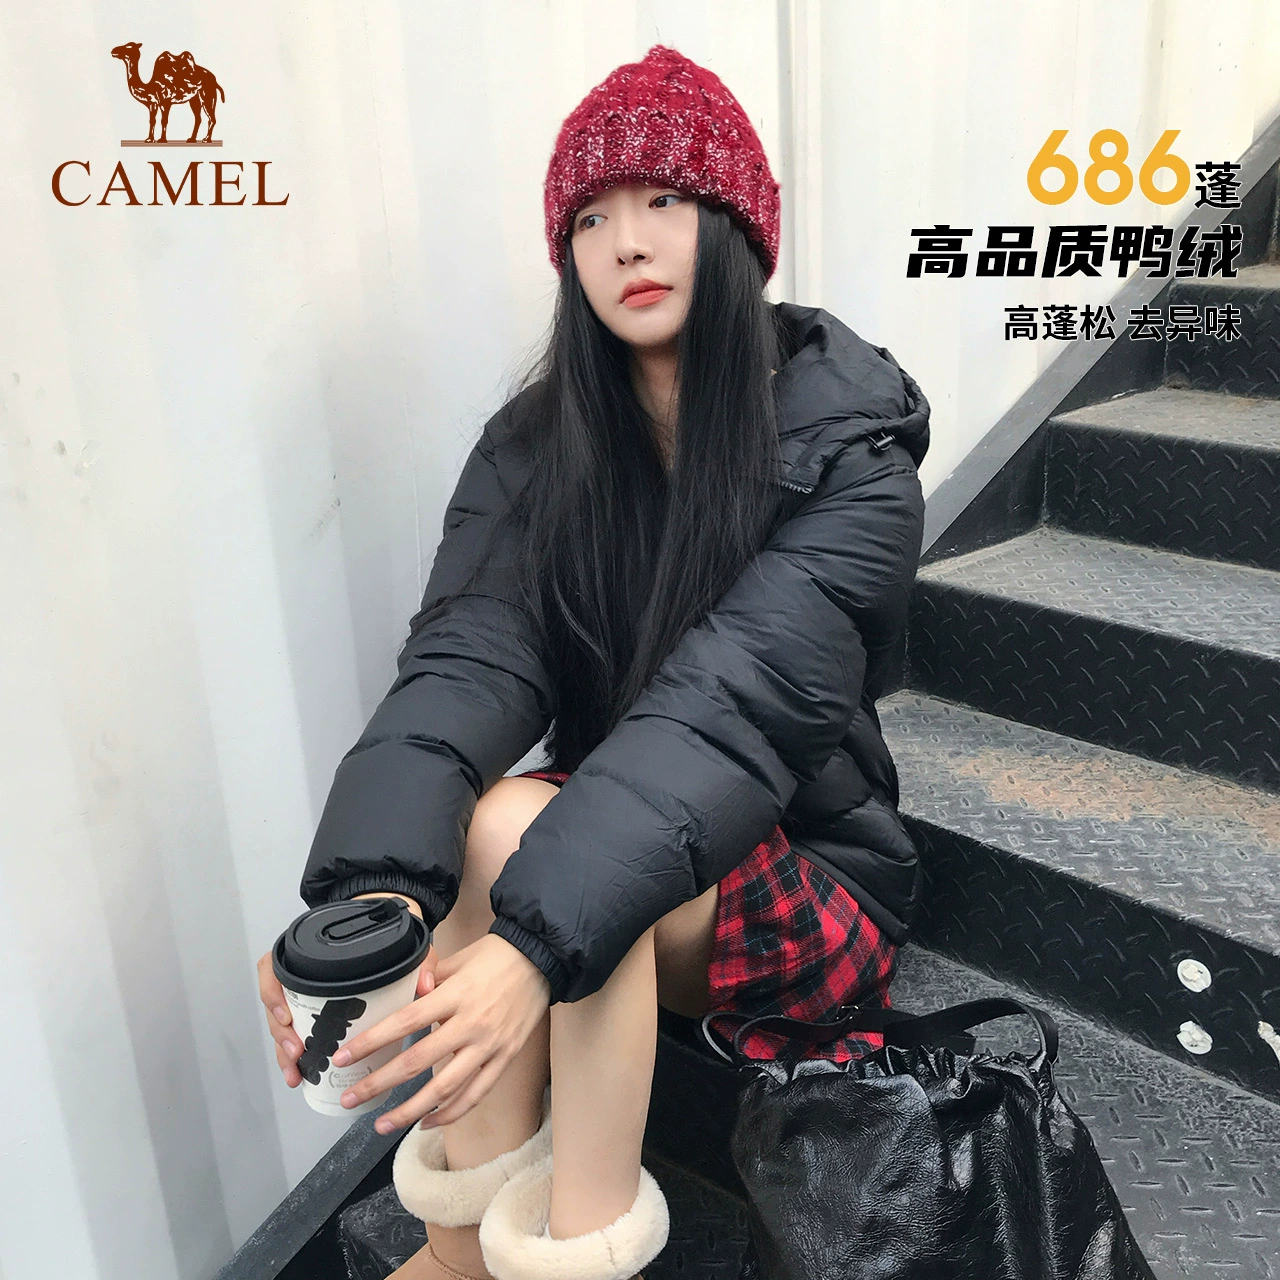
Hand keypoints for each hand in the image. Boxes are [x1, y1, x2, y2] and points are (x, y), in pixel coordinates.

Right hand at [258, 893, 433, 1089]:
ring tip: (296, 1073)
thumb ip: (418, 958)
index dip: (272, 993)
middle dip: (281, 1035)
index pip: (271, 967)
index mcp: (309, 951)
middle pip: (274, 1004)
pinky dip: (295, 1056)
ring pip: (280, 1024)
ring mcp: (302, 993)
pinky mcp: (311, 1012)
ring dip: (284, 1052)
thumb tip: (425, 985)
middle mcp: (299, 972)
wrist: (385, 928)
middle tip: (296, 1054)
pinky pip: (294, 1033)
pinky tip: (301, 1074)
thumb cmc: (385, 935)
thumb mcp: (403, 942)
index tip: (286, 1016)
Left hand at [330, 932, 551, 1134]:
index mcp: (456, 995)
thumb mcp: (458, 959)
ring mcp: (489, 1046)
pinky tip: (427, 1121)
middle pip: (418, 1062)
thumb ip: (429, 977)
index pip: (405, 1022)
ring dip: (410, 1111)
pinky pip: (475, 1094)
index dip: (372, 1041)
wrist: (542, 959)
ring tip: (383, 1124)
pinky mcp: (504, 1059)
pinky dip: (450, 1113)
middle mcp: (471, 1024)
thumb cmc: (496, 956)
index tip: (344, 1057)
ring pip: (445, 1089)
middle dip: (379, 1083)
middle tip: (351, 1098)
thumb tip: (406, 992)